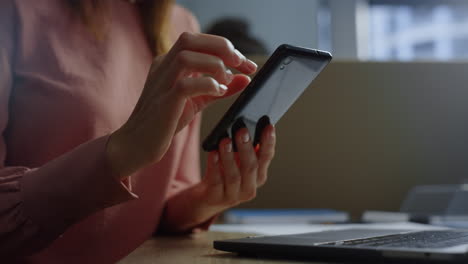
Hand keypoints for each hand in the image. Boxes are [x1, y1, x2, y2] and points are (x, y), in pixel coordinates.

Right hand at [106, 32, 257, 177]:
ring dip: (214, 64)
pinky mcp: (164, 101)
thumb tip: (245, 78)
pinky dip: (207, 85)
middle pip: (190, 39)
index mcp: (170, 62)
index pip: (199, 41)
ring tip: (225, 81)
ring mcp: (162, 82)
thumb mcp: (197, 100)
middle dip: (221, 47)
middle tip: (241, 65)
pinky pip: (185, 84)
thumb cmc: (166, 121)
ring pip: (186, 55)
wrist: (137, 144)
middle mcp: (163, 66)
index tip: (247, 64)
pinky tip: (218, 92)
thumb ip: (219, 88)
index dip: (226, 47)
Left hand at [162, 124, 275, 231]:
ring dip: (230, 157)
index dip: (269, 143)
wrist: (207, 197)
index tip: (269, 126)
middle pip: (251, 167)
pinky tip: (213, 153)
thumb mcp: (238, 162)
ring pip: (234, 176)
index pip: (266, 158)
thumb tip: (245, 125)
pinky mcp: (216, 198)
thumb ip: (244, 148)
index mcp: (259, 176)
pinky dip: (214, 166)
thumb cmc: (225, 172)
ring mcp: (234, 195)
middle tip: (242, 130)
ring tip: (225, 140)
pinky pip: (216, 181)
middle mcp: (250, 187)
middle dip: (247, 148)